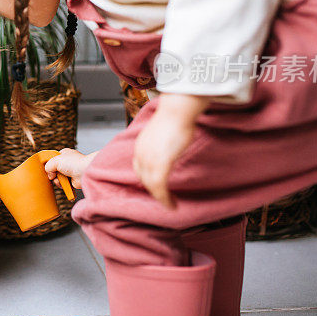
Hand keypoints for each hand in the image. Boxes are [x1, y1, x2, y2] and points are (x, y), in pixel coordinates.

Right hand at [44, 148, 95, 188]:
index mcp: (63, 154)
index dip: (49, 164)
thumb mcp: (55, 160)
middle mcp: (66, 163)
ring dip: (57, 180)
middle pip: (54, 170)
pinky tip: (65, 183)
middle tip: (54, 174)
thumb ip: (48, 166)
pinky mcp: (72, 181)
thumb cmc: (74, 163)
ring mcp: (69, 172)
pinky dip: (63, 185)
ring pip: (57, 178)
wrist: (85, 172)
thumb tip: (50, 175)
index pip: (52, 158)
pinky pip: (63, 184)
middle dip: (53, 174)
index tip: (47, 167)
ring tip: (61, 179)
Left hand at [132, 93, 208, 208]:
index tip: (156, 186)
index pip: (139, 168)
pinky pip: (160, 187)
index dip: (147, 179)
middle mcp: (141, 153)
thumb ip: (162, 144)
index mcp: (140, 146)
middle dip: (154, 191)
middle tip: (165, 199)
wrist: (177, 110)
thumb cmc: (175, 117)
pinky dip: (165, 198)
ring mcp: (149, 159)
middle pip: (144, 179)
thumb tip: (169, 148)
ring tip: (170, 205)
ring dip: (161, 198)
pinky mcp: (161, 163)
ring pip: (151, 186)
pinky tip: (172, 204)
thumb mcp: (164, 134)